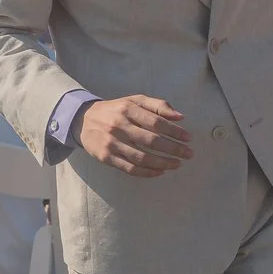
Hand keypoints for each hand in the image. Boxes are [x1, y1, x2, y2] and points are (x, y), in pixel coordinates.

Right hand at [76, 94, 190, 176]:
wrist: (84, 120)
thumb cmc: (116, 110)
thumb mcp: (135, 101)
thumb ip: (158, 106)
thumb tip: (181, 117)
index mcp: (128, 109)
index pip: (156, 122)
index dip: (174, 131)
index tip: (188, 138)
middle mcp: (120, 126)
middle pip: (151, 141)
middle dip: (173, 149)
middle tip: (188, 154)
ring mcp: (112, 143)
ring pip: (141, 157)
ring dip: (162, 163)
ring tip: (177, 164)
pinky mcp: (106, 157)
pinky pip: (129, 168)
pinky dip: (146, 172)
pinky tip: (159, 172)